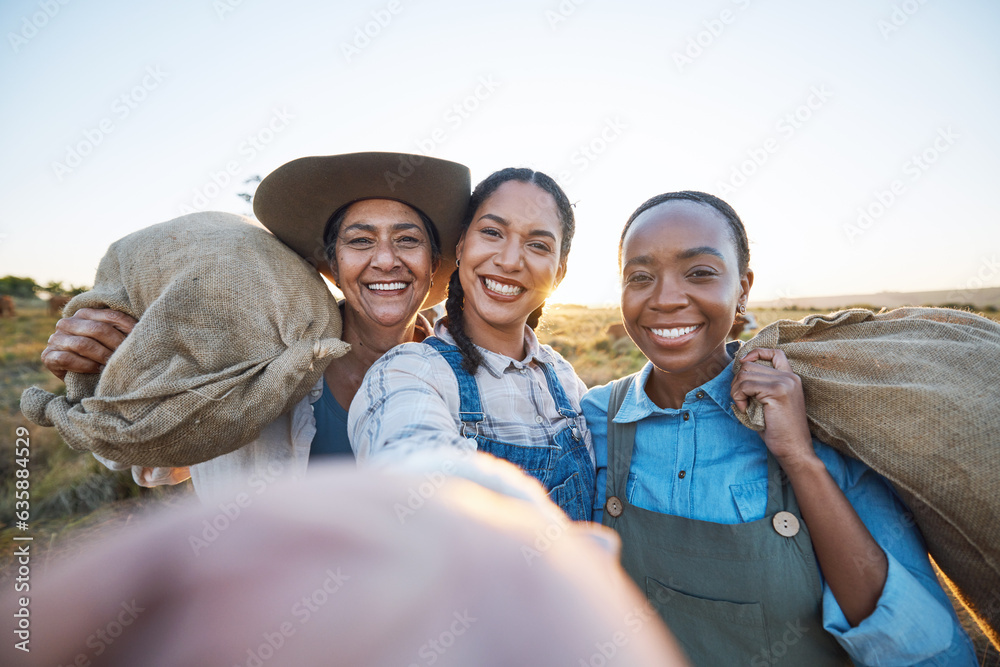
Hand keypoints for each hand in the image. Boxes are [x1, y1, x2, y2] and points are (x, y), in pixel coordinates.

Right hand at [40, 308, 136, 379]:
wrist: (77, 376)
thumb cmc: (100, 354)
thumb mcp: (110, 339)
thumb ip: (120, 331)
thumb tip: (145, 328)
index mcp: (85, 313)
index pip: (112, 316)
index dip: (129, 328)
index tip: (142, 339)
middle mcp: (67, 322)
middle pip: (98, 329)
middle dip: (117, 344)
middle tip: (129, 357)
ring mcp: (55, 338)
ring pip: (83, 344)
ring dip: (103, 356)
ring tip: (115, 365)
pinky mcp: (48, 356)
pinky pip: (67, 358)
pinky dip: (85, 365)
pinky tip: (97, 370)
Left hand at [730, 348, 816, 469]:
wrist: (794, 449)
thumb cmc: (779, 431)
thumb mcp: (770, 403)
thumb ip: (760, 386)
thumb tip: (737, 373)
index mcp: (791, 378)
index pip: (774, 352)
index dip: (755, 353)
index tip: (744, 365)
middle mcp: (790, 376)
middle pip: (750, 364)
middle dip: (737, 382)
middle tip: (740, 399)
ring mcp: (785, 382)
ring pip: (744, 373)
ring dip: (736, 390)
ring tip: (743, 406)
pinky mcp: (777, 391)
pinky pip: (745, 385)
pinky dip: (739, 397)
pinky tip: (745, 410)